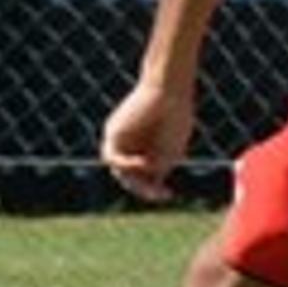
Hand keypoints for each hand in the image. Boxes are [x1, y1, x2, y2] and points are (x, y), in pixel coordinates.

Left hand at [100, 80, 196, 204]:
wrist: (170, 91)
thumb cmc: (175, 119)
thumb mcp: (169, 153)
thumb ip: (156, 171)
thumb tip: (147, 186)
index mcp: (147, 153)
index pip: (144, 179)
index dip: (154, 191)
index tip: (170, 195)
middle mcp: (132, 149)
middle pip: (131, 178)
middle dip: (144, 188)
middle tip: (160, 193)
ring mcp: (121, 142)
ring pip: (120, 171)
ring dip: (134, 177)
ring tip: (152, 170)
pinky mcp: (112, 132)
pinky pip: (112, 156)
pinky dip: (126, 164)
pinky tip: (142, 163)